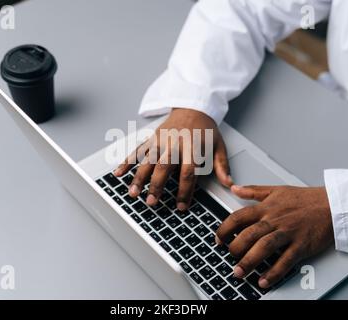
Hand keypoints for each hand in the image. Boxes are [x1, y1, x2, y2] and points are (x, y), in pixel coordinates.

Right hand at [114, 108, 231, 209]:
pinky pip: (137, 150)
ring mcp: (161, 140)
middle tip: (151, 202)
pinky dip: (127, 161)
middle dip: (156, 186)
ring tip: (133, 192)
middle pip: (164, 167)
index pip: (188, 172)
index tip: (180, 206)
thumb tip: (229, 184)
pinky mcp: (152, 138)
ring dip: (138, 177)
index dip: (184, 191)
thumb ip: (222, 166)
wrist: (193, 105)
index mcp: (193, 147)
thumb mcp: (219, 145)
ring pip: (147, 160)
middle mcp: (175, 143)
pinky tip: (118, 173)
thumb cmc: (206, 129)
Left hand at [216, 185, 333, 288]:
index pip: (238, 217)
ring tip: (239, 272)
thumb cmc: (305, 199)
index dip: (224, 229)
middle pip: (248, 235)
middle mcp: (274, 220)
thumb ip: (253, 190)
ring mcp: (288, 233)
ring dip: (249, 261)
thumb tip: (234, 188)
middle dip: (235, 249)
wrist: (333, 204)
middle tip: (228, 258)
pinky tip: (264, 280)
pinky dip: (274, 272)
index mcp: (266, 208)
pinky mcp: (301, 245)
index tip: (218, 239)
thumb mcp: (276, 190)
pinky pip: (285, 260)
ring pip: (264, 247)